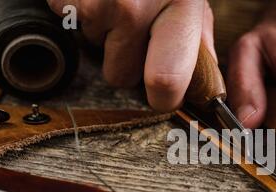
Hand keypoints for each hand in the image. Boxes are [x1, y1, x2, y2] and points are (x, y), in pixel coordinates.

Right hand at [47, 0, 215, 111]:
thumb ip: (199, 41)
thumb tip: (204, 86)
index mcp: (177, 5)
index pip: (166, 81)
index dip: (163, 98)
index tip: (164, 94)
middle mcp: (133, 5)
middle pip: (120, 75)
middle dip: (127, 62)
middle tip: (135, 31)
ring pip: (94, 51)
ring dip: (105, 35)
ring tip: (118, 1)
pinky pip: (71, 26)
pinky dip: (83, 14)